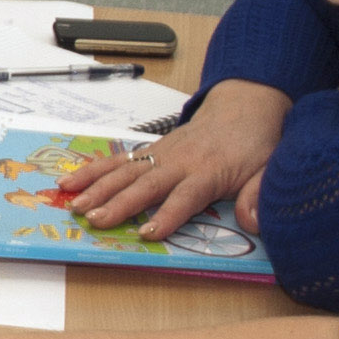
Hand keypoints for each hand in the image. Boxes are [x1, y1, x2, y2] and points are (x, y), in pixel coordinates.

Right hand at [60, 77, 286, 235]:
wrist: (245, 106)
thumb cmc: (255, 144)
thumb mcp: (268, 170)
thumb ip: (258, 196)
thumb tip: (254, 223)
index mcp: (209, 171)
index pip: (186, 197)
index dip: (167, 216)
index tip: (148, 232)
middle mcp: (180, 161)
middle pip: (146, 185)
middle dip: (118, 203)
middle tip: (95, 220)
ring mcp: (162, 153)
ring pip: (125, 171)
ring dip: (97, 187)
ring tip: (74, 204)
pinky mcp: (151, 149)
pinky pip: (118, 160)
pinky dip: (93, 170)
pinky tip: (70, 181)